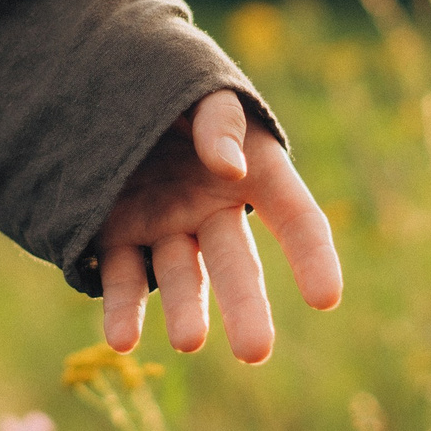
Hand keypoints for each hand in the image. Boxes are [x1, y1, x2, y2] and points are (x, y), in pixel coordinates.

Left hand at [95, 89, 341, 363]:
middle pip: (238, 264)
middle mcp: (214, 209)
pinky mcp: (118, 237)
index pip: (297, 220)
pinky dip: (122, 310)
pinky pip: (123, 278)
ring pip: (180, 278)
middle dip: (246, 307)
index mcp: (255, 171)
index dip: (314, 258)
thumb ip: (220, 120)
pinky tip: (122, 340)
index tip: (325, 298)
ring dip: (184, 310)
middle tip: (255, 352)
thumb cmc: (171, 78)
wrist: (105, 78)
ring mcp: (166, 227)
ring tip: (188, 341)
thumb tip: (230, 168)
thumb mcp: (203, 86)